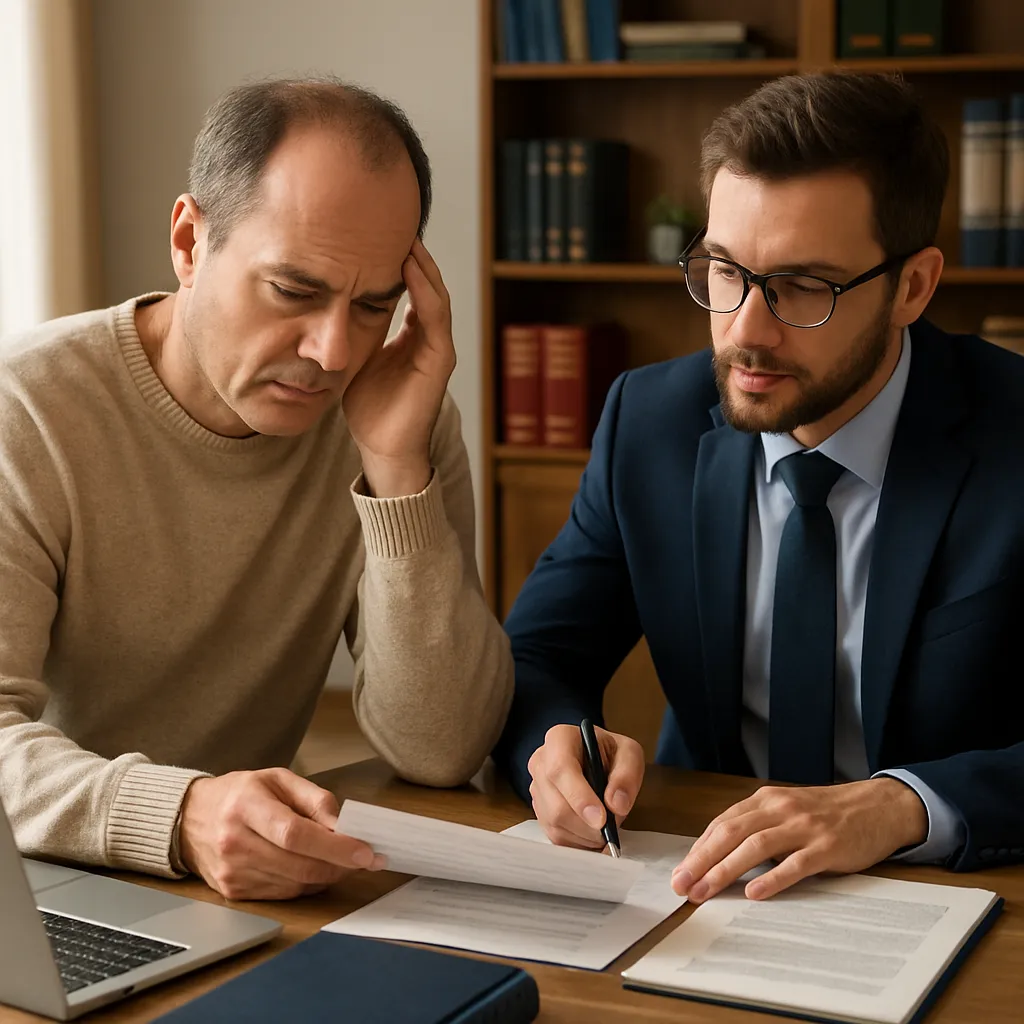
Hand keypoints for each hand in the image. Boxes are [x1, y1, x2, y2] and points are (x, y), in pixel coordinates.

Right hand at [178, 768, 385, 899]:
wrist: (191, 818)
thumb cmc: (241, 794)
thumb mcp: (279, 779)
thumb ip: (315, 799)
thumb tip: (344, 826)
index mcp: (246, 806)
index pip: (295, 834)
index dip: (334, 846)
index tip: (365, 852)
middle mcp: (235, 842)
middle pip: (298, 865)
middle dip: (339, 865)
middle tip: (364, 859)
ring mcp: (231, 872)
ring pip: (294, 884)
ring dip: (325, 875)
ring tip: (339, 860)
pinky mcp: (232, 892)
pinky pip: (282, 895)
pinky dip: (305, 884)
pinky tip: (311, 868)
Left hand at [342, 239, 455, 497]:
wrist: (383, 447)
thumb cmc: (368, 407)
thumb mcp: (354, 357)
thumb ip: (349, 330)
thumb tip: (318, 301)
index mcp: (410, 334)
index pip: (408, 286)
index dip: (394, 258)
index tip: (374, 229)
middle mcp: (428, 336)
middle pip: (425, 282)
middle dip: (411, 252)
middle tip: (391, 219)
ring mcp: (437, 346)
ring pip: (434, 292)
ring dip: (421, 263)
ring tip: (405, 234)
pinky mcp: (440, 359)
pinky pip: (435, 315)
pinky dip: (424, 289)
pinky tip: (409, 266)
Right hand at [527, 724, 644, 849]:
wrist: (594, 758)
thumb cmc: (609, 753)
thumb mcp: (628, 753)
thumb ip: (627, 776)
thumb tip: (616, 805)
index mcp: (560, 739)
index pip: (561, 769)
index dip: (579, 797)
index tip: (601, 819)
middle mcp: (541, 762)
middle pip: (556, 805)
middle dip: (587, 825)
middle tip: (611, 829)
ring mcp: (536, 787)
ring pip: (554, 824)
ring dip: (584, 835)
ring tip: (605, 828)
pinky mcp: (539, 810)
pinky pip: (554, 835)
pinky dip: (577, 842)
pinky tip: (592, 833)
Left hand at [671, 778, 927, 903]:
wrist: (878, 806)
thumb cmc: (826, 813)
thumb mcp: (786, 810)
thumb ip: (757, 826)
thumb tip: (718, 854)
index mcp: (765, 799)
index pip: (722, 824)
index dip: (698, 849)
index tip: (680, 871)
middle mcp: (780, 808)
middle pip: (731, 834)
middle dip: (702, 861)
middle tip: (682, 886)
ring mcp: (804, 826)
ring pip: (755, 847)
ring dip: (725, 870)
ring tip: (705, 892)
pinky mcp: (827, 847)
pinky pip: (795, 864)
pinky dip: (772, 878)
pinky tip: (753, 892)